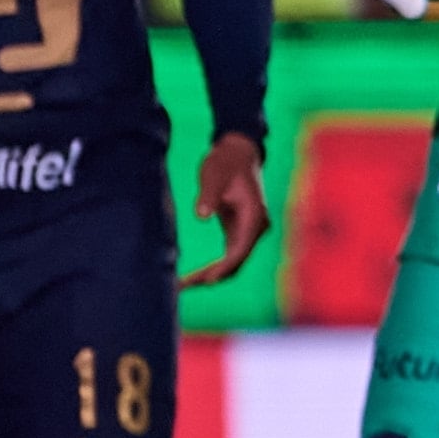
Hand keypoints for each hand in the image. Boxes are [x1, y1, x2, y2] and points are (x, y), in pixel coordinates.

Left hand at [181, 133, 269, 289]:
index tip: (205, 280)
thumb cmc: (225, 162)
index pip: (240, 249)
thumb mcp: (214, 175)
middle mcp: (256, 227)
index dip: (223, 267)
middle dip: (212, 276)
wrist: (238, 152)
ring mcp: (249, 230)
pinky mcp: (240, 230)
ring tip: (183, 285)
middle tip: (182, 286)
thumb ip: (208, 195)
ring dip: (212, 275)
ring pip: (233, 262)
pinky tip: (195, 276)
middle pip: (236, 261)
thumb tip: (201, 215)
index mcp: (254, 216)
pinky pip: (229, 255)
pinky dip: (214, 267)